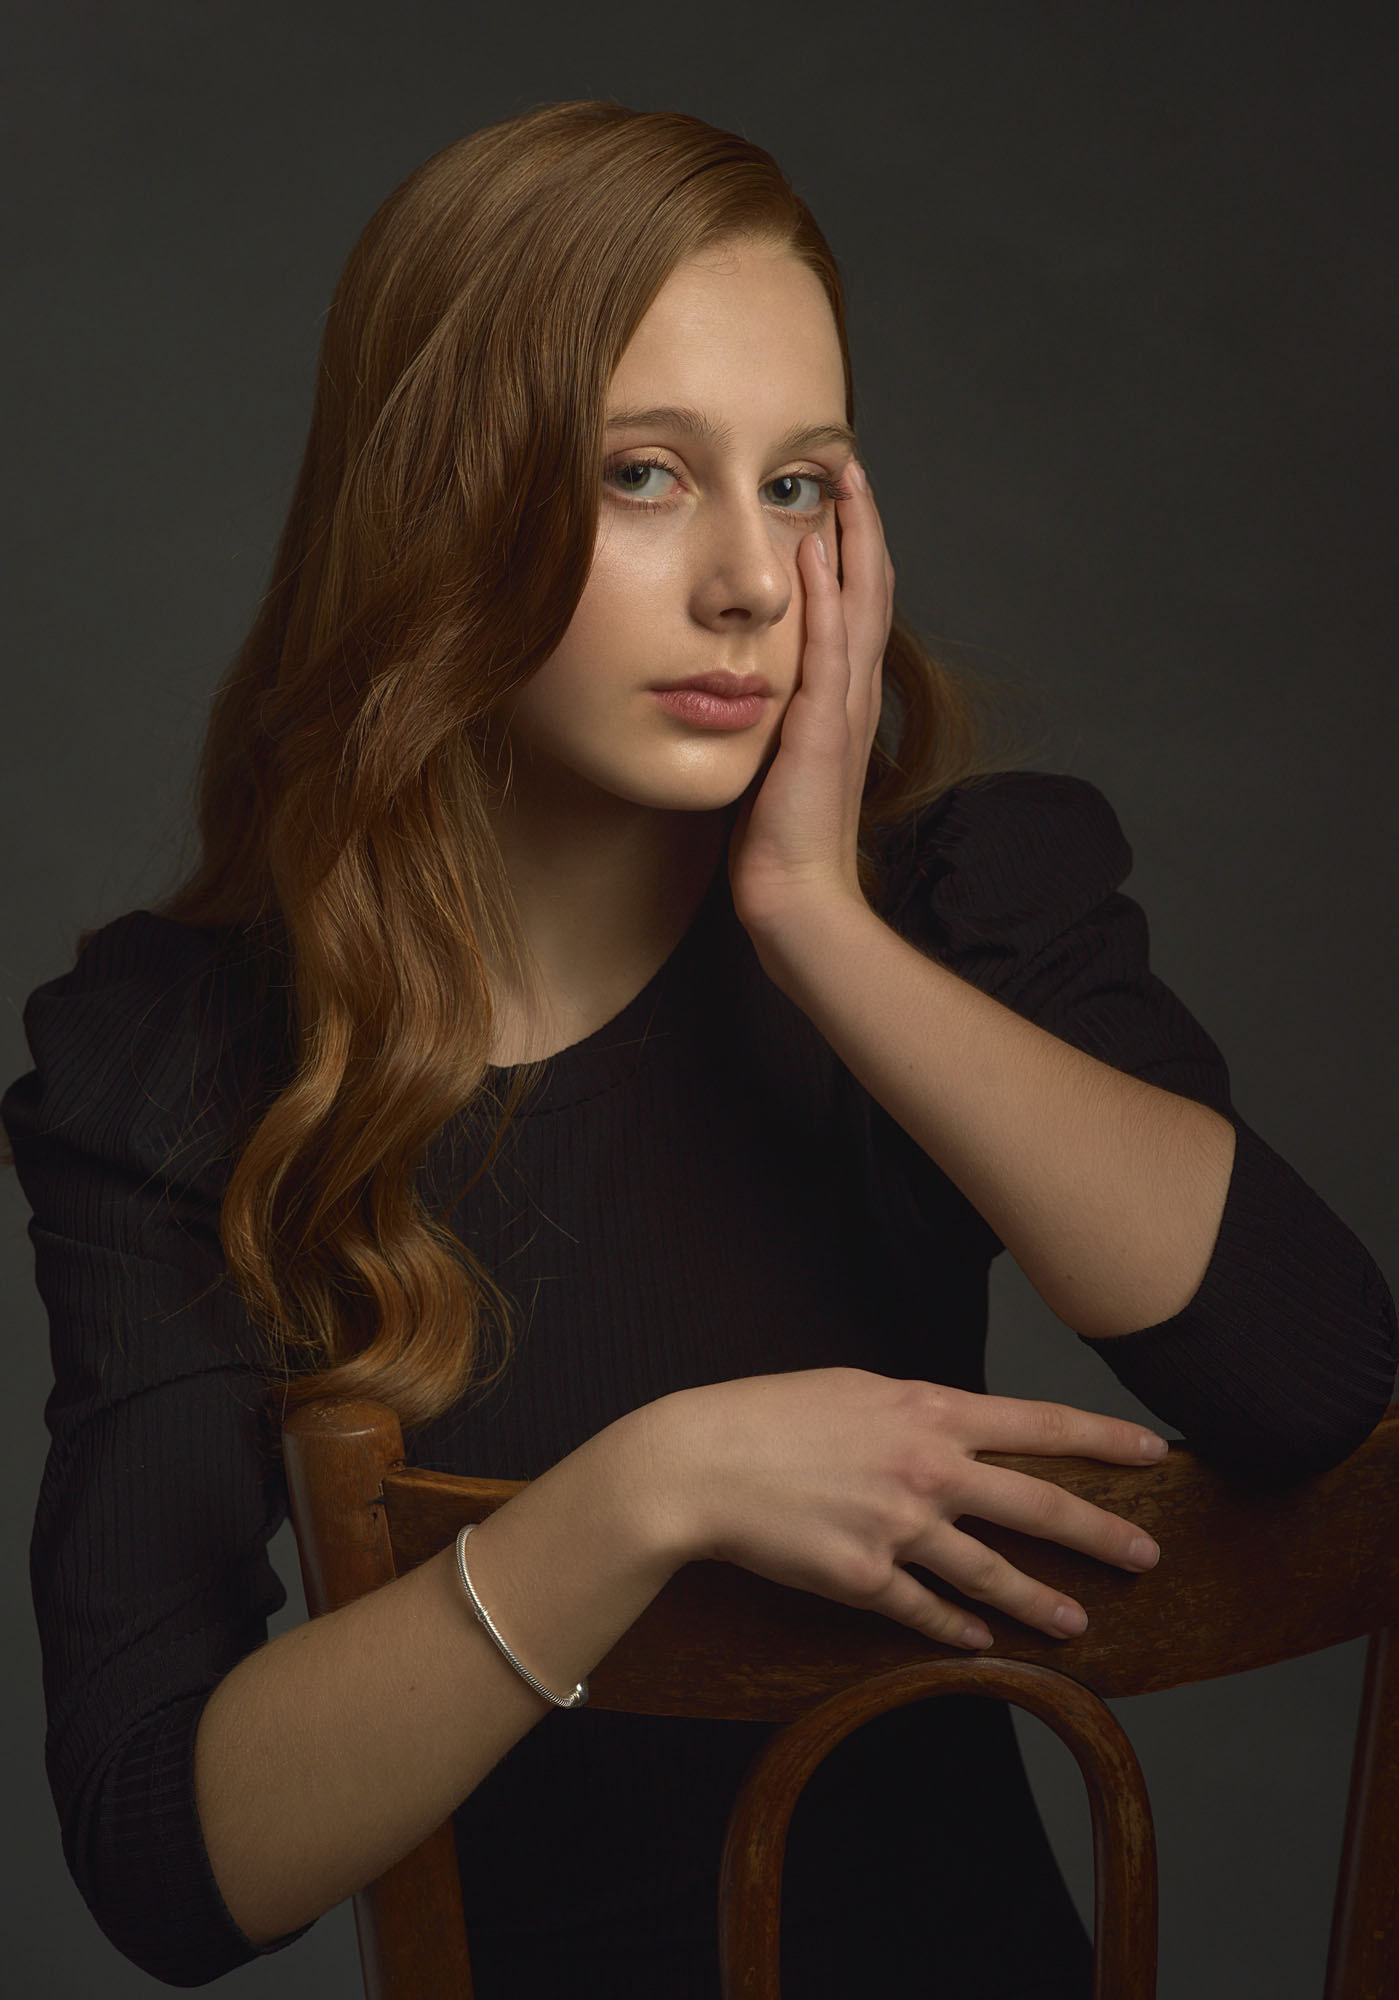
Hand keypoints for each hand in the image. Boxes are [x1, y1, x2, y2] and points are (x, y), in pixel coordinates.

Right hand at [639, 1368, 1164, 1649]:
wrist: (700, 1463)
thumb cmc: (771, 1414)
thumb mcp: (857, 1389)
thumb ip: (917, 1412)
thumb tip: (960, 1429)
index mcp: (928, 1410)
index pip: (1039, 1421)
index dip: (1103, 1437)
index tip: (1152, 1451)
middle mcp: (928, 1469)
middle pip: (1038, 1505)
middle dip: (1103, 1531)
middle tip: (1149, 1554)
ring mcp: (900, 1529)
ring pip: (992, 1575)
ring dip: (1042, 1600)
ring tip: (1078, 1620)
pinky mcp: (865, 1579)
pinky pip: (926, 1612)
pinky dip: (958, 1631)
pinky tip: (983, 1643)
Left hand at [725, 459, 894, 934]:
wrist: (794, 891)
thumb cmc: (777, 834)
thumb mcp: (774, 753)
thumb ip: (772, 709)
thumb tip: (745, 675)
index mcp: (841, 697)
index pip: (855, 605)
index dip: (853, 547)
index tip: (836, 496)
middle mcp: (852, 693)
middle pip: (870, 588)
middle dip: (862, 523)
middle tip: (849, 463)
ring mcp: (844, 708)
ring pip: (859, 605)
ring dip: (854, 540)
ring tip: (842, 482)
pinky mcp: (823, 729)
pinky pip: (827, 649)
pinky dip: (826, 598)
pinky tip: (814, 552)